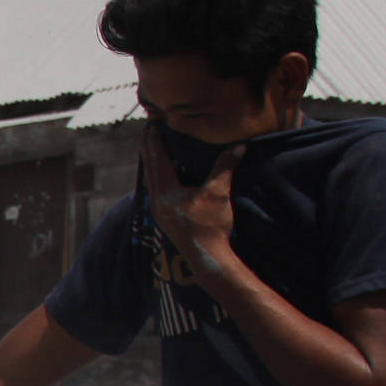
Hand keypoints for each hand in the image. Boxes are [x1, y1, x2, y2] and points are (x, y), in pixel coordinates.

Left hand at [142, 125, 238, 276]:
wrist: (208, 258)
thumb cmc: (212, 226)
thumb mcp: (219, 194)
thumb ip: (225, 167)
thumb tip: (240, 145)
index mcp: (165, 193)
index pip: (158, 161)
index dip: (155, 143)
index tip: (150, 127)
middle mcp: (157, 202)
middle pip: (151, 170)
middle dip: (149, 151)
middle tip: (146, 132)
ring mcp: (160, 212)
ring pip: (152, 181)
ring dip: (153, 164)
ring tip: (152, 150)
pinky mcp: (166, 218)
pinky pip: (157, 191)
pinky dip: (158, 178)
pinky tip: (162, 177)